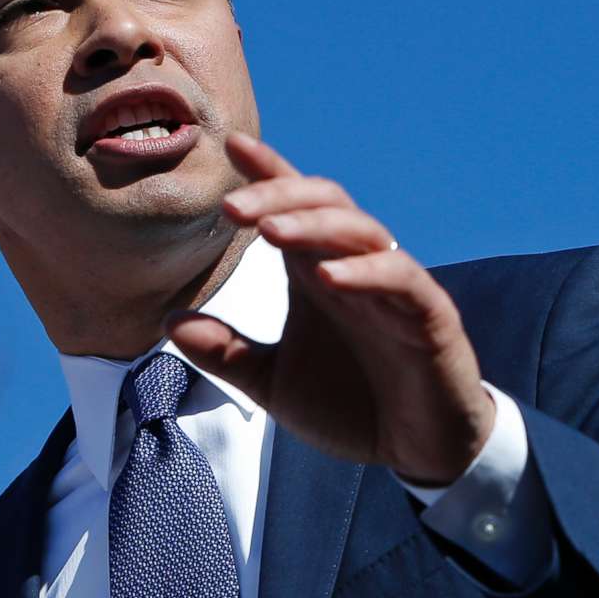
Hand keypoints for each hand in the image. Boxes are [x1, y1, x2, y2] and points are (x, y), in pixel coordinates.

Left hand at [170, 133, 495, 485]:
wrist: (418, 450)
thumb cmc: (352, 407)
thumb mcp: (273, 384)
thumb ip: (226, 352)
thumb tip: (167, 322)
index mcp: (320, 273)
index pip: (295, 208)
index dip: (268, 173)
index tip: (231, 146)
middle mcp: (358, 269)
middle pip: (325, 204)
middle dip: (279, 195)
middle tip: (231, 206)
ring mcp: (397, 289)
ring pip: (361, 231)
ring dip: (314, 226)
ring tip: (269, 230)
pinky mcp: (431, 317)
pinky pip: (401, 279)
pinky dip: (366, 272)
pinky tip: (329, 277)